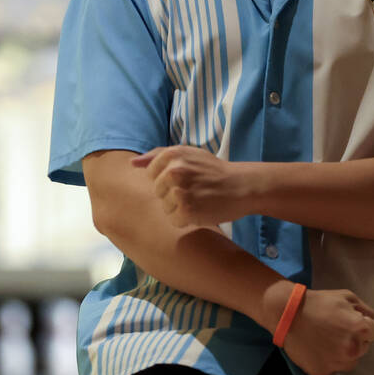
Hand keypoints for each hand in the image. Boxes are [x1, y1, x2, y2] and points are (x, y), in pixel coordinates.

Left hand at [131, 146, 251, 227]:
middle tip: (195, 190)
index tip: (186, 179)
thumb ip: (158, 155)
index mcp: (172, 155)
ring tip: (198, 200)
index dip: (167, 180)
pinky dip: (186, 220)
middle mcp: (174, 171)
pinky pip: (174, 220)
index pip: (151, 174)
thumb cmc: (213, 171)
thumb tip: (132, 164)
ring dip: (179, 208)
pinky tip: (200, 210)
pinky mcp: (187, 210)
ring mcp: (180, 191)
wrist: (241, 186)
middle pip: (157, 192)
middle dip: (172, 195)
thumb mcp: (188, 154)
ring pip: (164, 208)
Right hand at [278, 288, 373, 374]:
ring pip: (350, 361)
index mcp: (359, 329)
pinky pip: (334, 370)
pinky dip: (328, 362)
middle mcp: (352, 349)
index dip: (362, 325)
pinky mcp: (323, 373)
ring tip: (327, 340)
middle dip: (354, 339)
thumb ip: (365, 310)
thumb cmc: (318, 303)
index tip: (348, 321)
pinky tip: (318, 349)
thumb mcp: (346, 296)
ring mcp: (337, 363)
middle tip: (335, 329)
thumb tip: (371, 322)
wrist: (288, 314)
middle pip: (363, 347)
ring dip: (344, 353)